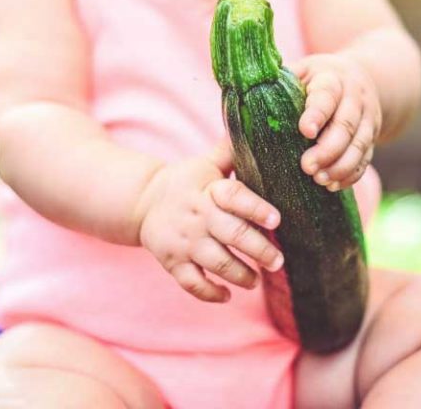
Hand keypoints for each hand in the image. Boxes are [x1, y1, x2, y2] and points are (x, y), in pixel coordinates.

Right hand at [137, 157, 283, 302]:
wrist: (142, 202)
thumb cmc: (185, 182)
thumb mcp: (204, 164)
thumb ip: (230, 152)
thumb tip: (256, 125)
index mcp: (208, 191)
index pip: (234, 197)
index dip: (256, 208)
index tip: (276, 220)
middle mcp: (198, 217)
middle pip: (232, 235)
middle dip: (259, 250)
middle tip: (278, 261)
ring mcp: (184, 242)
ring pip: (217, 263)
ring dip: (240, 275)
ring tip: (256, 280)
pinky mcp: (173, 262)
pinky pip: (192, 283)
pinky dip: (210, 293)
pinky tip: (227, 295)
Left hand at [289, 53, 381, 191]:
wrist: (360, 78)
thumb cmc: (317, 78)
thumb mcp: (300, 71)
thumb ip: (278, 81)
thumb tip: (240, 92)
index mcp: (332, 79)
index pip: (326, 96)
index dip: (316, 114)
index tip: (304, 131)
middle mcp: (354, 99)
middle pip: (345, 126)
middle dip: (327, 149)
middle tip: (307, 167)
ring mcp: (367, 119)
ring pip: (359, 145)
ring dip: (340, 165)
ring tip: (319, 180)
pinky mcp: (372, 137)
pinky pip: (365, 158)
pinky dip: (351, 174)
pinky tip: (334, 185)